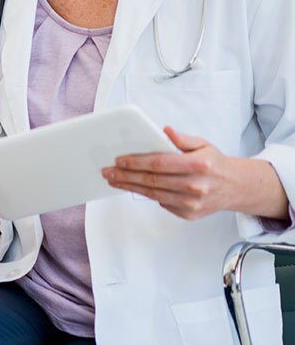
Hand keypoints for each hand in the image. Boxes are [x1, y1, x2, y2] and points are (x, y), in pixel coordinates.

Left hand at [103, 127, 242, 219]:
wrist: (235, 187)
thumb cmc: (214, 163)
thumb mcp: (203, 145)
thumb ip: (183, 139)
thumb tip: (165, 130)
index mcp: (199, 165)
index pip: (159, 163)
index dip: (136, 162)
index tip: (119, 160)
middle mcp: (196, 186)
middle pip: (152, 181)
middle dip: (126, 176)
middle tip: (108, 171)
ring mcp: (192, 203)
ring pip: (153, 194)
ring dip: (130, 187)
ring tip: (115, 180)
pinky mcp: (189, 214)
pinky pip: (162, 203)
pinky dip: (148, 195)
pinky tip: (135, 187)